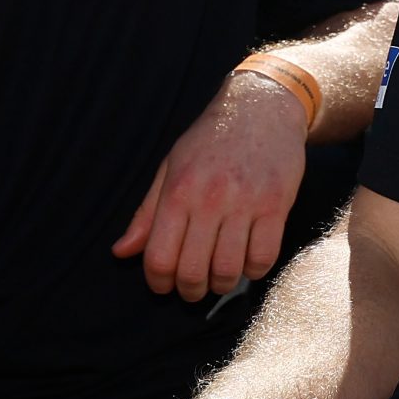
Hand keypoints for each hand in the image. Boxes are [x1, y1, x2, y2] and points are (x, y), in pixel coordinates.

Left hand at [114, 78, 305, 300]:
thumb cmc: (211, 139)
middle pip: (192, 271)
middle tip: (192, 288)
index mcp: (179, 190)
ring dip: (221, 285)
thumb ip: (147, 213)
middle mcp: (210, 199)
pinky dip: (253, 271)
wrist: (262, 107)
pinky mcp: (276, 205)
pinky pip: (263, 257)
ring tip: (219, 278)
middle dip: (189, 291)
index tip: (163, 285)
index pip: (159, 257)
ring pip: (228, 270)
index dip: (158, 282)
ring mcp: (246, 203)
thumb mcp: (171, 167)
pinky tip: (247, 262)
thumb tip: (121, 252)